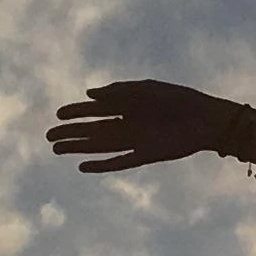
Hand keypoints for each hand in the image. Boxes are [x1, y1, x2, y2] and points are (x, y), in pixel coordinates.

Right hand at [48, 80, 241, 173]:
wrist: (207, 118)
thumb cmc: (180, 99)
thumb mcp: (146, 89)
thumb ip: (118, 91)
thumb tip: (89, 94)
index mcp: (128, 106)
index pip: (95, 110)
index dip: (76, 112)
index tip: (58, 114)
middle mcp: (129, 124)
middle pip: (93, 130)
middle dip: (71, 132)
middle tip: (48, 135)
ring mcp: (136, 141)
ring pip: (100, 146)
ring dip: (78, 147)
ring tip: (56, 148)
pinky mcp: (146, 155)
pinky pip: (119, 162)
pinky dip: (101, 165)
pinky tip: (82, 166)